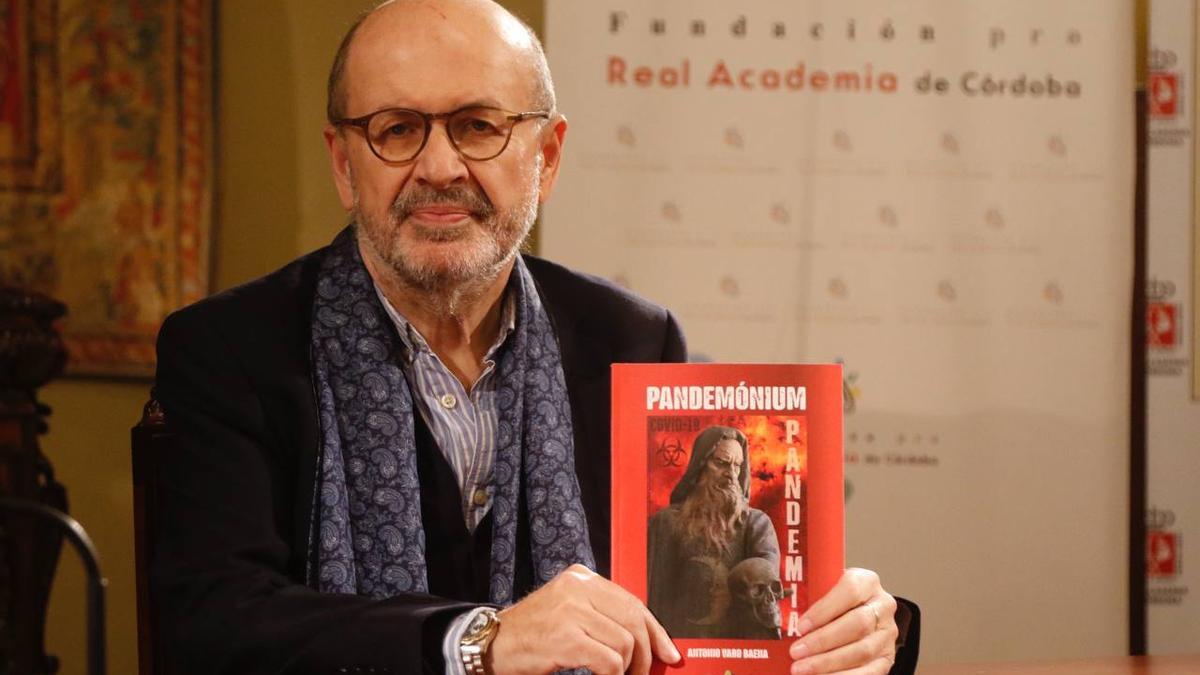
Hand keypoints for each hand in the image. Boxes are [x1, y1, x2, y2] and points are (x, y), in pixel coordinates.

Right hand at [485, 564, 681, 674]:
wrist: (492, 646)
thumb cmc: (532, 634)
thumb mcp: (568, 611)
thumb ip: (602, 616)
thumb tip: (647, 641)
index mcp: (581, 577)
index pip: (632, 601)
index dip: (656, 631)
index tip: (670, 653)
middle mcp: (578, 587)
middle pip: (634, 620)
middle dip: (646, 653)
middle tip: (642, 674)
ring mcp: (571, 611)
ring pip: (625, 642)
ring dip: (627, 668)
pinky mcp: (566, 637)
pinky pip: (609, 660)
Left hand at [788, 568, 897, 674]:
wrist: (858, 612)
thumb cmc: (836, 601)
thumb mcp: (826, 590)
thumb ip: (811, 599)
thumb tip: (787, 620)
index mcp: (867, 582)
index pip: (849, 591)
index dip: (824, 610)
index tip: (801, 626)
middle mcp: (882, 606)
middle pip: (857, 624)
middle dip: (822, 641)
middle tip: (797, 652)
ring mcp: (887, 634)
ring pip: (861, 650)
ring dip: (828, 662)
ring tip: (803, 668)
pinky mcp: (887, 657)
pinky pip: (868, 672)